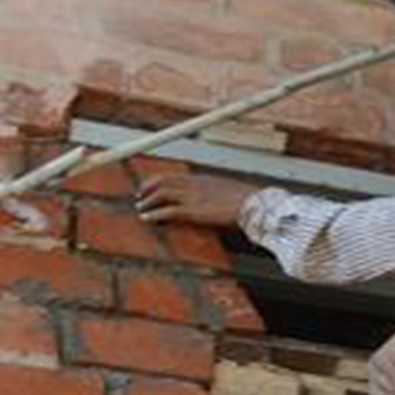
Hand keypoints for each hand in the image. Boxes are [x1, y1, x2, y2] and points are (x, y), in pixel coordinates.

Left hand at [135, 174, 258, 227]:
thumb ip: (221, 194)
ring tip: (141, 208)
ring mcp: (193, 197)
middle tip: (140, 196)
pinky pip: (167, 211)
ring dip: (148, 201)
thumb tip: (221, 199)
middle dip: (148, 188)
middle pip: (164, 181)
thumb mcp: (231, 193)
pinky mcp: (192, 211)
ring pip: (162, 194)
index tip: (152, 185)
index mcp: (204, 179)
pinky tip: (146, 218)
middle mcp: (195, 184)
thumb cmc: (249, 201)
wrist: (254, 205)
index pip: (175, 176)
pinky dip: (154, 214)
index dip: (160, 180)